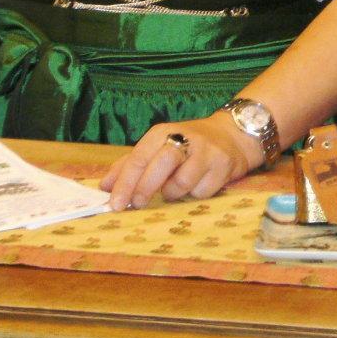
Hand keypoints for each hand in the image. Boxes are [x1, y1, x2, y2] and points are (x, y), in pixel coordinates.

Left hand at [99, 113, 262, 210]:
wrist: (231, 136)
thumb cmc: (186, 145)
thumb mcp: (156, 147)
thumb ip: (130, 165)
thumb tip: (104, 187)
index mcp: (161, 133)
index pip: (139, 157)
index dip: (125, 183)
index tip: (114, 204)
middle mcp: (184, 138)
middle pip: (160, 165)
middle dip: (145, 188)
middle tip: (137, 204)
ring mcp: (206, 152)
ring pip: (182, 182)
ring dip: (172, 193)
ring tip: (174, 189)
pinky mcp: (223, 166)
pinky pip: (202, 192)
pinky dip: (194, 195)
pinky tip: (196, 185)